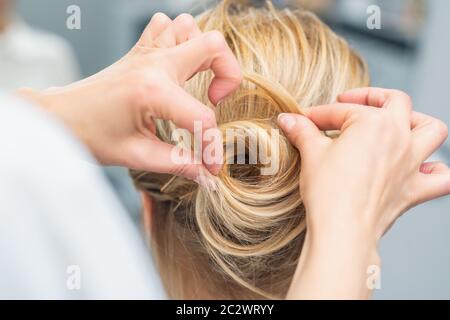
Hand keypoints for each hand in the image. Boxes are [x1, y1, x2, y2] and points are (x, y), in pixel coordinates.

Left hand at [18, 13, 241, 181]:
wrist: (60, 118)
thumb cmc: (90, 136)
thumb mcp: (136, 155)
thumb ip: (178, 164)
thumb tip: (207, 177)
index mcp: (153, 91)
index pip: (202, 117)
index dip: (213, 147)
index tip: (211, 167)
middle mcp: (154, 64)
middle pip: (213, 47)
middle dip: (229, 75)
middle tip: (216, 101)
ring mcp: (146, 53)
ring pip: (191, 27)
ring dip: (204, 53)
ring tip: (198, 80)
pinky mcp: (140, 51)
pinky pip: (168, 26)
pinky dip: (181, 39)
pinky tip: (177, 65)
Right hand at [278, 87, 448, 298]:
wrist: (343, 229)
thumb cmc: (329, 192)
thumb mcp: (311, 154)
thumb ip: (303, 131)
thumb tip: (287, 119)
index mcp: (373, 123)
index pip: (341, 111)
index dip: (318, 114)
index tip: (303, 121)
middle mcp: (399, 137)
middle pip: (395, 102)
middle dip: (371, 97)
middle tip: (349, 104)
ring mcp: (411, 163)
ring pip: (432, 130)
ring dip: (417, 122)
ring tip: (398, 123)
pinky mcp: (414, 189)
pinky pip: (442, 177)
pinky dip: (436, 170)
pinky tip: (422, 168)